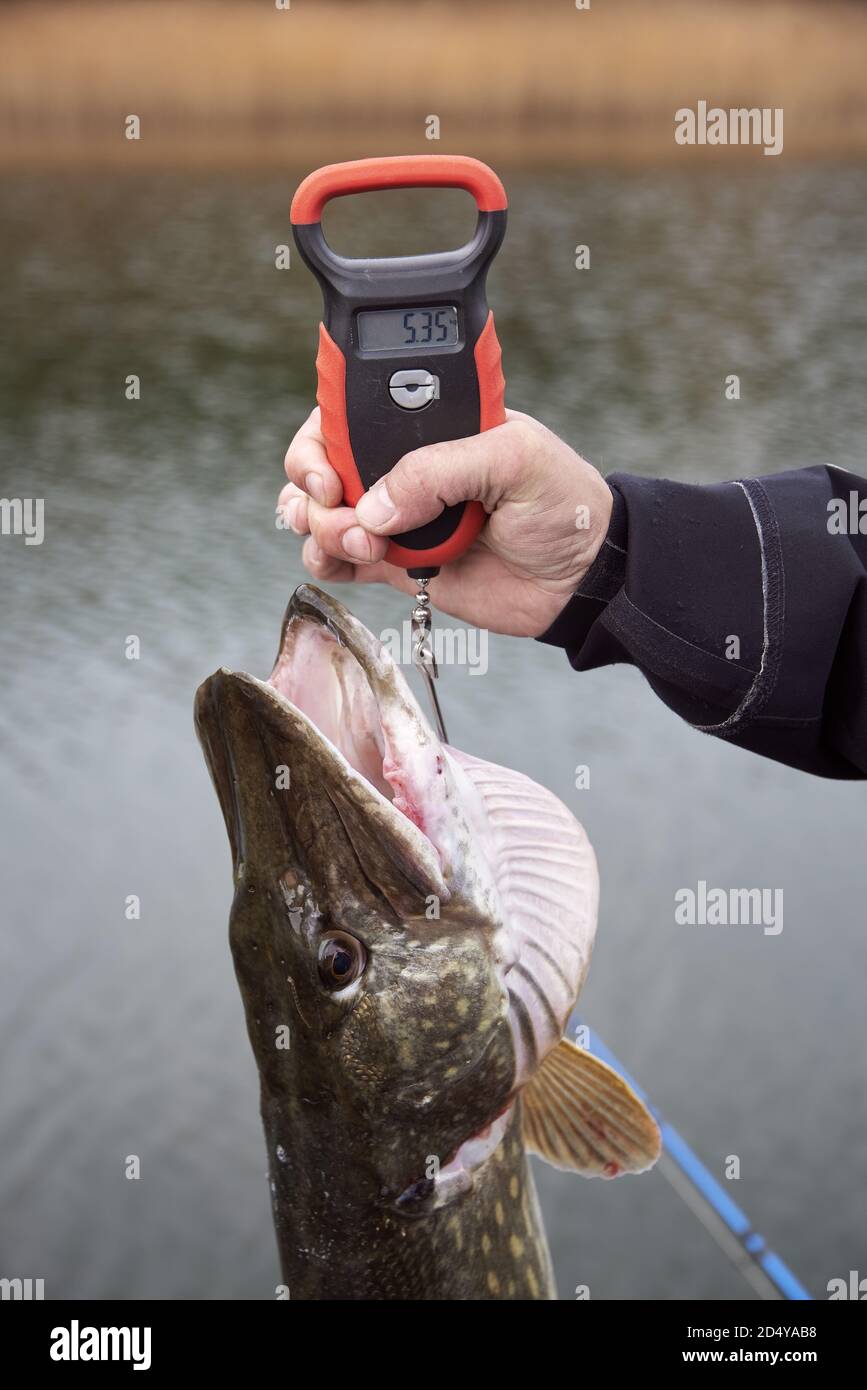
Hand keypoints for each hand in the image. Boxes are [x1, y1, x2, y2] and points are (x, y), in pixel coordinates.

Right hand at [278, 407, 612, 636]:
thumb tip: (376, 507)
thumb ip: (441, 471)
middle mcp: (405, 466)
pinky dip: (327, 560)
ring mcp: (398, 516)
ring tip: (361, 543)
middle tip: (337, 505)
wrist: (581, 580)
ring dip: (322, 527)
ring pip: (323, 513)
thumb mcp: (515, 460)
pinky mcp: (397, 564)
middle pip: (323, 462)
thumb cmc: (563, 504)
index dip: (325, 434)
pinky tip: (344, 561)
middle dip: (314, 484)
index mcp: (430, 425)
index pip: (353, 412)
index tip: (329, 467)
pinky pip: (340, 559)